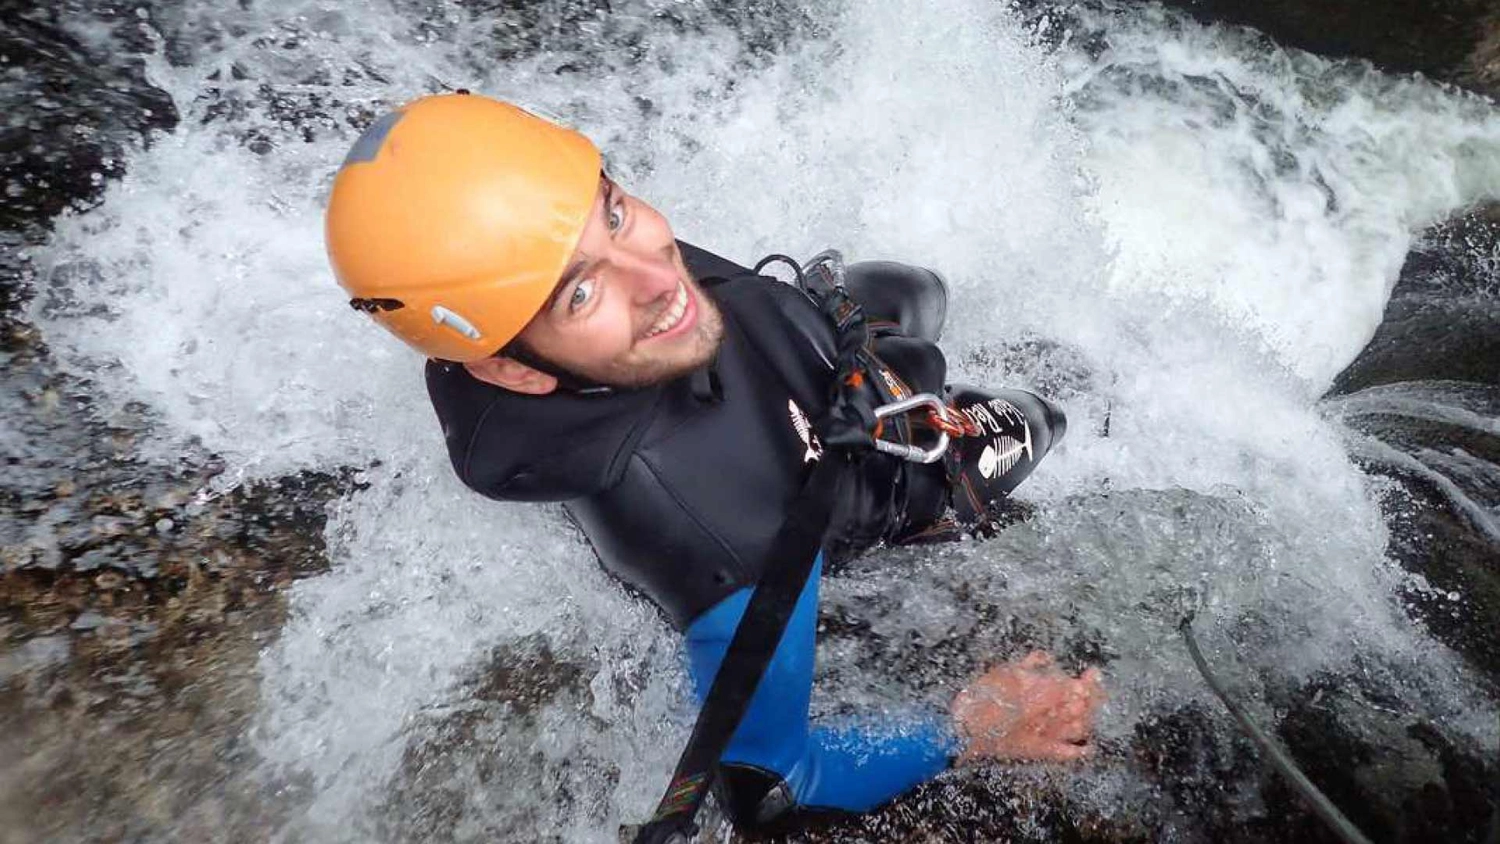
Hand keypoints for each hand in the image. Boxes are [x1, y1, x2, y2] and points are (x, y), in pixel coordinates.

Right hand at [950, 650, 1104, 763]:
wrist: (967, 729)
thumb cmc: (984, 696)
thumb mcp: (1005, 671)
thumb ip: (1030, 663)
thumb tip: (1045, 657)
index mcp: (1046, 691)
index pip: (1078, 687)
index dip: (1089, 681)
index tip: (1094, 673)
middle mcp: (1054, 713)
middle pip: (1084, 706)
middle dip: (1094, 695)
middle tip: (1094, 684)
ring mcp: (1050, 735)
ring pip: (1081, 726)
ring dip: (1089, 715)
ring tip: (1090, 707)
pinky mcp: (1042, 751)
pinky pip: (1068, 753)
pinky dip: (1081, 750)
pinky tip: (1088, 746)